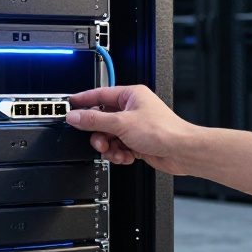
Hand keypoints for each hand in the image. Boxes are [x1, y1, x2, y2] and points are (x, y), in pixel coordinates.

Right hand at [65, 85, 198, 175]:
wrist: (181, 151)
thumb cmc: (163, 131)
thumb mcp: (121, 123)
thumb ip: (95, 120)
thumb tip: (75, 116)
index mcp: (130, 96)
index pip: (100, 95)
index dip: (83, 100)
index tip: (70, 105)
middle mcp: (132, 109)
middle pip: (102, 119)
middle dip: (99, 133)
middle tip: (99, 140)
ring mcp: (135, 126)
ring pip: (109, 136)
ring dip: (109, 146)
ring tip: (113, 151)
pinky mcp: (137, 142)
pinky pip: (118, 147)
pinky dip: (119, 153)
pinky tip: (124, 156)